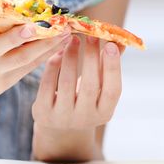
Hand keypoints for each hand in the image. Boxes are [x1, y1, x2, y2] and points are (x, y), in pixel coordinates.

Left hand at [31, 35, 122, 160]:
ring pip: (66, 82)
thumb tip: (120, 40)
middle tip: (91, 35)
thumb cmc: (84, 101)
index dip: (113, 67)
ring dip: (71, 57)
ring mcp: (62, 117)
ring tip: (73, 39)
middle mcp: (85, 118)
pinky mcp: (43, 112)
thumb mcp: (99, 89)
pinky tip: (58, 52)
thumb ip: (108, 66)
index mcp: (105, 113)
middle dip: (91, 57)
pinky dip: (53, 65)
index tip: (111, 44)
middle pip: (90, 86)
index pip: (113, 90)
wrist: (59, 128)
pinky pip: (47, 84)